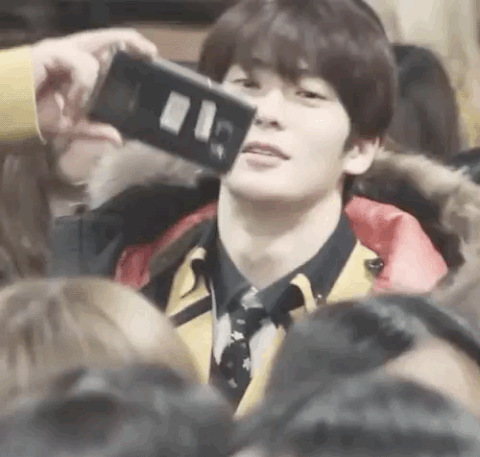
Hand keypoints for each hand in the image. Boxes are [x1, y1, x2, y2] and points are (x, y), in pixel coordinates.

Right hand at [30, 28, 157, 145]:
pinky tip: (71, 101)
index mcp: (81, 65)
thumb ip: (96, 129)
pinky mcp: (52, 52)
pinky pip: (82, 65)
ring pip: (96, 48)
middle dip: (130, 40)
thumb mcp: (73, 125)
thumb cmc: (37, 113)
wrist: (9, 111)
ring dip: (94, 82)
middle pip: (107, 36)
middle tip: (150, 53)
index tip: (151, 55)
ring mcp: (62, 49)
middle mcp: (73, 52)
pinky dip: (82, 86)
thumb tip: (119, 139)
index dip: (129, 46)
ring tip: (77, 105)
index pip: (108, 46)